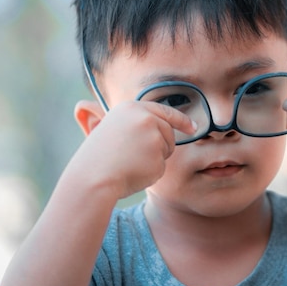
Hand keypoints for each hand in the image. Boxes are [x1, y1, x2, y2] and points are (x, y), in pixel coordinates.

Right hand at [67, 100, 196, 198]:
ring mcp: (154, 138)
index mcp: (133, 108)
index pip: (166, 111)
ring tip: (129, 162)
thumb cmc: (99, 156)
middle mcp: (146, 119)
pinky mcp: (158, 158)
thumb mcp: (112, 128)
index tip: (193, 127)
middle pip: (168, 133)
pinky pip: (161, 167)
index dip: (182, 120)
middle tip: (134, 156)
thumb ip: (135, 123)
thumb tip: (158, 125)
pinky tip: (133, 172)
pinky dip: (150, 173)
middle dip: (160, 145)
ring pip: (166, 151)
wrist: (93, 177)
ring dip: (154, 159)